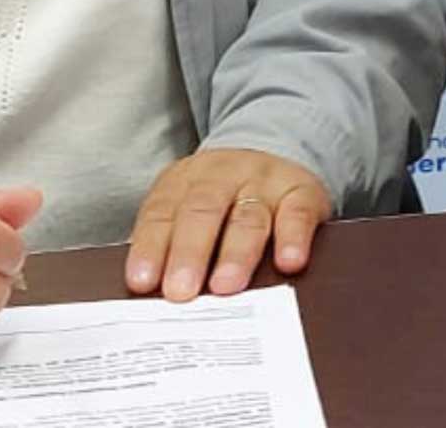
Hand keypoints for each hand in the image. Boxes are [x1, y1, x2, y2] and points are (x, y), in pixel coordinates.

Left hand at [123, 148, 331, 300]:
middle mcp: (223, 176)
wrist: (275, 155)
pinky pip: (298, 213)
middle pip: (202, 212)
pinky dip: (293, 238)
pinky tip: (288, 262)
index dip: (151, 247)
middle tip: (180, 291)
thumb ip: (170, 241)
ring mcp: (265, 182)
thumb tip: (149, 290)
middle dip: (189, 253)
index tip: (143, 281)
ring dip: (235, 254)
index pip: (162, 213)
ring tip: (225, 286)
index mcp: (185, 180)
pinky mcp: (302, 191)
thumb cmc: (224, 200)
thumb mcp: (188, 206)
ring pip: (248, 217)